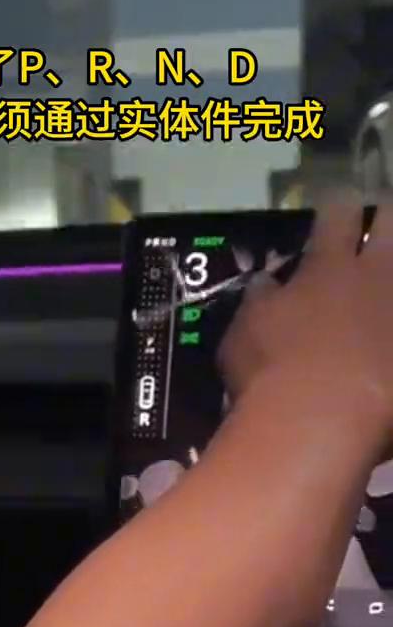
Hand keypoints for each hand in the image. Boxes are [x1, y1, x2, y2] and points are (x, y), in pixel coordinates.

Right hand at [218, 195, 392, 453]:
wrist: (318, 424)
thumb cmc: (269, 373)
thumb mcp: (247, 330)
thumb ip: (261, 301)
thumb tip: (267, 282)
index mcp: (329, 267)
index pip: (339, 214)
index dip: (340, 204)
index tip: (340, 201)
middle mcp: (376, 278)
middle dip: (389, 219)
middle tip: (384, 224)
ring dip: (392, 276)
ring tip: (385, 287)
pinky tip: (389, 345)